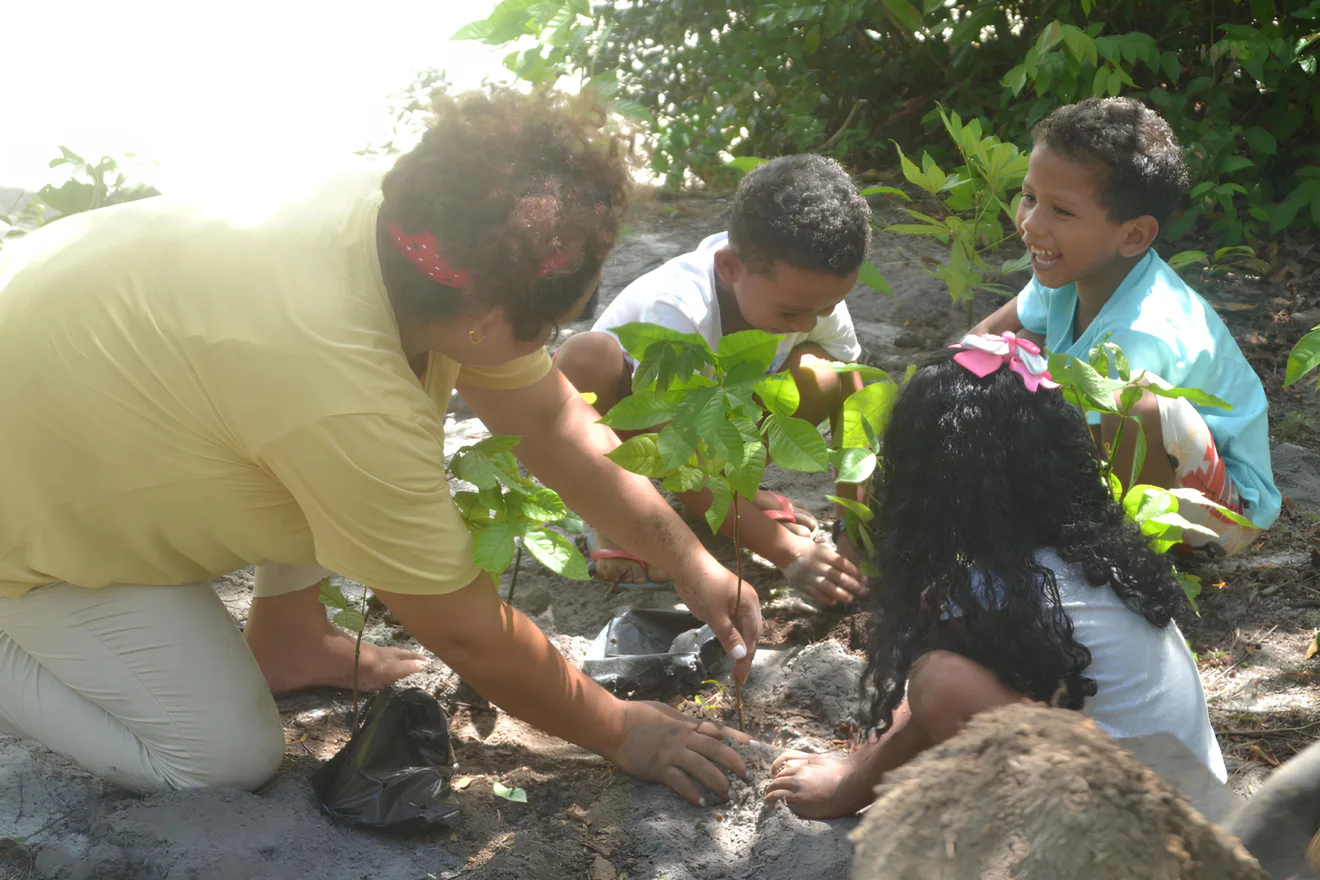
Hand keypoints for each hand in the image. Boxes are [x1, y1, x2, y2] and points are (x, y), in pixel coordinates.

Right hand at [606, 701, 750, 804]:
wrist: (614, 724)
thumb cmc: (637, 715)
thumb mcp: (665, 712)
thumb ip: (683, 721)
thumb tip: (698, 727)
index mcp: (685, 724)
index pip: (717, 730)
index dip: (736, 738)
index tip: (753, 746)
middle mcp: (682, 738)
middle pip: (716, 750)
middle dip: (734, 764)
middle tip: (746, 777)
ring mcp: (671, 753)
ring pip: (702, 767)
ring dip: (718, 782)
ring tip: (728, 794)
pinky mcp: (658, 768)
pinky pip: (680, 782)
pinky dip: (692, 793)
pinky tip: (700, 802)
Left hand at [672, 564, 760, 683]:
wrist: (686, 562)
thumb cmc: (702, 587)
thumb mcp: (715, 614)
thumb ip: (729, 635)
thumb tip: (742, 655)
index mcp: (750, 604)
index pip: (752, 637)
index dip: (746, 658)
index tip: (740, 678)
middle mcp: (749, 602)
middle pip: (751, 633)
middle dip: (746, 654)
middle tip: (738, 676)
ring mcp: (738, 600)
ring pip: (743, 628)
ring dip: (740, 645)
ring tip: (735, 665)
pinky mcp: (727, 600)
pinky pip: (735, 621)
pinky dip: (733, 634)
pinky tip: (729, 644)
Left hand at [764, 751, 863, 818]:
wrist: (850, 788)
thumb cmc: (836, 771)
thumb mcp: (817, 759)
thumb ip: (800, 757)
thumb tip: (785, 762)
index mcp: (800, 769)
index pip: (780, 773)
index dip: (775, 777)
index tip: (773, 781)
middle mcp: (798, 782)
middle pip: (776, 784)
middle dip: (770, 788)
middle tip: (767, 793)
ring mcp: (800, 796)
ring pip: (777, 796)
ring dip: (770, 798)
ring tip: (767, 802)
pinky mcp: (804, 810)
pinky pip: (788, 808)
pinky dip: (783, 807)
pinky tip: (781, 808)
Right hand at [782, 536, 864, 605]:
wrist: (784, 550)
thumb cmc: (807, 549)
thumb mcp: (822, 549)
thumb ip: (834, 560)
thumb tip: (852, 571)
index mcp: (824, 554)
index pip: (844, 564)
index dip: (856, 573)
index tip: (865, 579)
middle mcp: (819, 565)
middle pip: (839, 576)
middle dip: (853, 585)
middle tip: (863, 591)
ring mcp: (810, 576)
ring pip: (829, 587)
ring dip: (842, 594)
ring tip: (851, 599)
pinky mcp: (803, 585)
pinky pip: (816, 594)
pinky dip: (826, 599)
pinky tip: (834, 602)